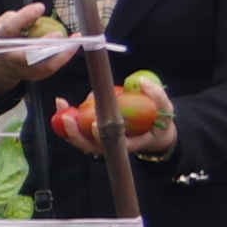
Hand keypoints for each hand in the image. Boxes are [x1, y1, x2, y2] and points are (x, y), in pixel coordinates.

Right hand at [0, 5, 76, 91]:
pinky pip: (51, 68)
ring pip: (44, 66)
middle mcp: (11, 57)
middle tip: (58, 34)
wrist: (2, 63)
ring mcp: (23, 69)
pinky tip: (73, 45)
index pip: (10, 28)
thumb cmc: (6, 38)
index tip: (40, 6)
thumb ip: (17, 17)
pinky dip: (64, 57)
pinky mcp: (35, 75)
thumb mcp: (4, 23)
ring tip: (75, 40)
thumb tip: (35, 13)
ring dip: (61, 54)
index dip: (24, 17)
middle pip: (26, 55)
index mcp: (0, 40)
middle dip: (43, 45)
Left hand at [45, 91, 177, 159]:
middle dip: (75, 133)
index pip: (112, 144)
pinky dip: (68, 118)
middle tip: (68, 116)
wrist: (155, 133)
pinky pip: (78, 130)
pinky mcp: (93, 135)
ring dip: (66, 124)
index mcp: (128, 143)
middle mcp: (111, 145)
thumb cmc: (160, 123)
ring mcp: (100, 141)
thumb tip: (142, 81)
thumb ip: (157, 96)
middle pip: (88, 145)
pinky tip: (62, 103)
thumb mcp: (166, 110)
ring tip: (61, 104)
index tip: (95, 126)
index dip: (101, 137)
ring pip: (79, 138)